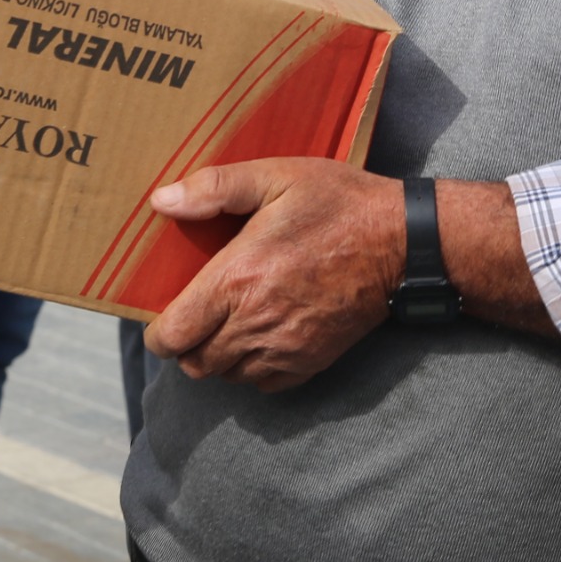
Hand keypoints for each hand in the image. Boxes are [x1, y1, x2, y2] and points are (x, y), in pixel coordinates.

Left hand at [141, 159, 404, 390]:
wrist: (401, 241)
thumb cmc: (336, 203)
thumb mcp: (274, 177)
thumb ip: (213, 188)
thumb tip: (161, 201)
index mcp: (237, 279)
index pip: (173, 335)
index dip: (159, 332)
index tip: (164, 316)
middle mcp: (255, 322)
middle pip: (195, 363)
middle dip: (186, 345)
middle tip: (196, 316)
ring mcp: (285, 348)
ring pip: (227, 376)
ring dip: (218, 357)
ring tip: (227, 324)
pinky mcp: (310, 361)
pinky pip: (263, 384)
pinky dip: (252, 369)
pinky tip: (260, 337)